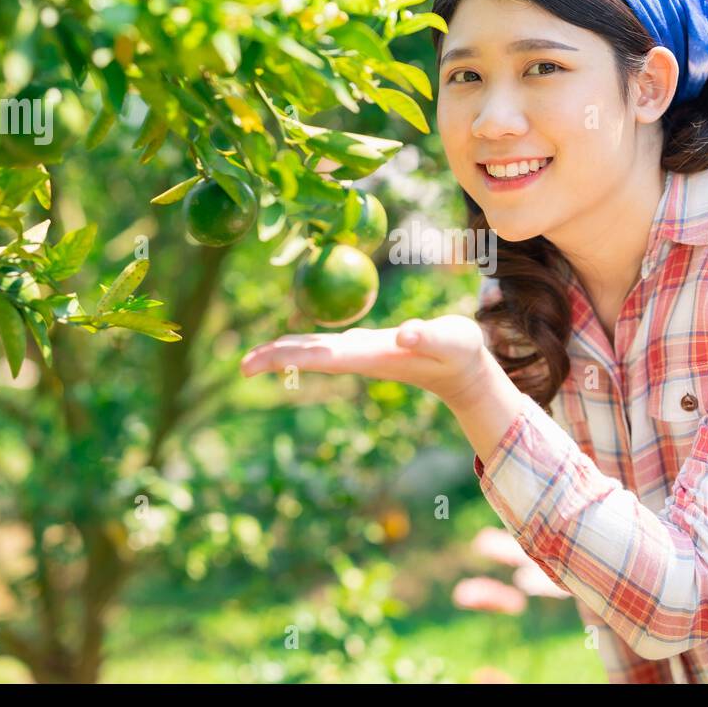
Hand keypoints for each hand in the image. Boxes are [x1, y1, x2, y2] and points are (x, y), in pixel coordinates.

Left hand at [239, 314, 490, 409]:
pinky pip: (327, 346)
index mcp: (372, 355)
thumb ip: (427, 336)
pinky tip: (294, 344)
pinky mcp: (367, 347)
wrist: (466, 371)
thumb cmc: (460, 353)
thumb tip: (404, 334)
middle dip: (276, 359)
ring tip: (254, 357)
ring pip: (316, 352)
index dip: (289, 356)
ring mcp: (362, 354)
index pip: (322, 356)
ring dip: (285, 353)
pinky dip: (304, 344)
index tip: (260, 363)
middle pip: (310, 357)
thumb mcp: (450, 340)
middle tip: (240, 366)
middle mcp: (360, 357)